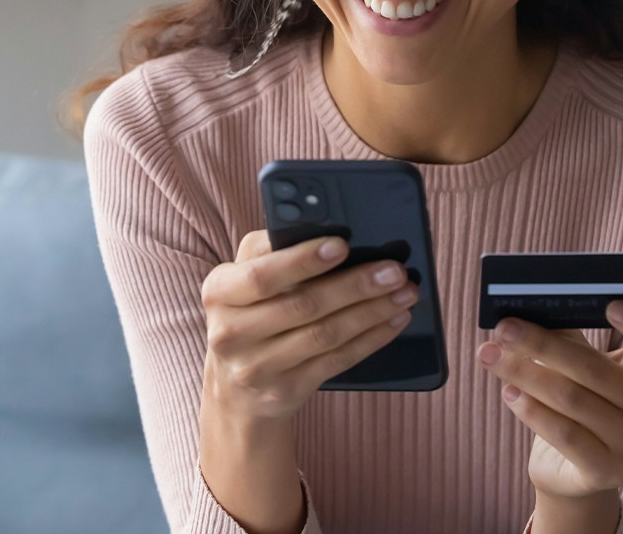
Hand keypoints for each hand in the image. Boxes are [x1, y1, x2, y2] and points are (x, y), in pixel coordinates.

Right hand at [199, 230, 419, 419]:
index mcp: (219, 291)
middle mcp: (230, 332)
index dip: (303, 260)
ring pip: (325, 334)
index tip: (342, 245)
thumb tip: (332, 231)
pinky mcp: (285, 390)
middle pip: (303, 305)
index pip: (262, 275)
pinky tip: (392, 320)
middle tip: (394, 270)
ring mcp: (257, 367)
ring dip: (371, 311)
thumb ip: (272, 253)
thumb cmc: (249, 315)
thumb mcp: (242, 282)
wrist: (236, 390)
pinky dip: (370, 339)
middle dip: (354, 285)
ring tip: (404, 293)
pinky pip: (336, 361)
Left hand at [476, 301, 622, 499]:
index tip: (611, 304)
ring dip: (524, 373)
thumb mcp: (577, 363)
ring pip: (572, 399)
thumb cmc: (577, 398)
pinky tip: (508, 391)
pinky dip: (532, 410)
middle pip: (597, 370)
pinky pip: (565, 435)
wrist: (572, 469)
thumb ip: (563, 334)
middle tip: (505, 327)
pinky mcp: (607, 471)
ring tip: (490, 355)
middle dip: (543, 344)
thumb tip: (526, 307)